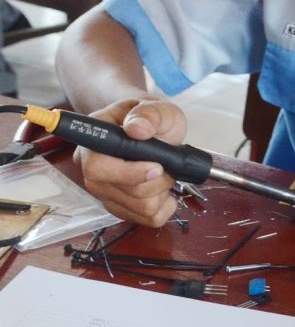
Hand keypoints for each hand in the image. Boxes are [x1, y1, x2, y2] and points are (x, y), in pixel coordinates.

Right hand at [75, 99, 187, 226]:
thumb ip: (149, 114)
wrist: (154, 129)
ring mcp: (105, 192)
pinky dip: (165, 206)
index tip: (157, 167)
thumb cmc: (151, 118)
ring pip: (140, 208)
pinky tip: (164, 189)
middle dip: (157, 182)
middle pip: (123, 192)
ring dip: (163, 191)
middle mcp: (93, 170)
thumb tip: (137, 128)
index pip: (97, 168)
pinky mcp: (120, 207)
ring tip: (165, 171)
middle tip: (168, 164)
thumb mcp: (157, 108)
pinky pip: (148, 219)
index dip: (128, 173)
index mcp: (95, 142)